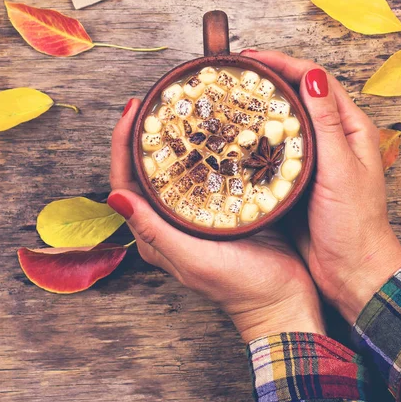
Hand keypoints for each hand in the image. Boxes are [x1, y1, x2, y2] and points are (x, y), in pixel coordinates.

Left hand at [108, 98, 325, 342]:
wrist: (285, 302)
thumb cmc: (242, 288)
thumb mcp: (195, 260)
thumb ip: (156, 232)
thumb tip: (115, 196)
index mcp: (156, 233)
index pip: (127, 180)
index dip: (123, 142)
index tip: (134, 107)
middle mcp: (172, 220)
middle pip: (149, 169)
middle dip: (147, 132)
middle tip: (158, 99)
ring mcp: (198, 213)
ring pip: (178, 168)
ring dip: (175, 136)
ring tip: (183, 106)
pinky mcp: (224, 207)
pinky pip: (206, 172)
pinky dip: (205, 147)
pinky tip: (216, 129)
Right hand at [241, 51, 400, 323]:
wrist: (351, 270)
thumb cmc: (355, 223)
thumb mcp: (341, 169)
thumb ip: (327, 123)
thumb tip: (313, 76)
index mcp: (351, 128)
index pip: (317, 80)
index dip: (286, 63)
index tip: (254, 58)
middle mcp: (333, 136)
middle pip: (300, 94)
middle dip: (271, 77)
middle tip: (237, 72)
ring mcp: (314, 156)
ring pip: (286, 119)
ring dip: (264, 103)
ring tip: (234, 95)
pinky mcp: (297, 176)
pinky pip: (276, 147)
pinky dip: (259, 135)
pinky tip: (239, 134)